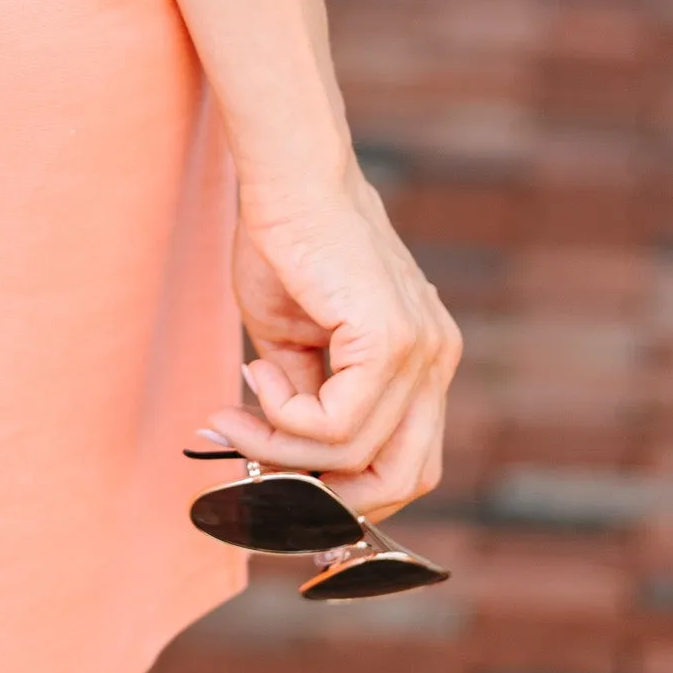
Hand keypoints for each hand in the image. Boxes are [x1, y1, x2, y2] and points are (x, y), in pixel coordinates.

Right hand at [203, 167, 459, 518]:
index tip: (279, 475)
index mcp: (423, 360)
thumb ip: (304, 396)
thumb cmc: (285, 244)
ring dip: (283, 448)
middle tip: (260, 467)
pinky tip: (256, 374)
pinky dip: (286, 418)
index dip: (348, 487)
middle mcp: (436, 360)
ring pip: (359, 454)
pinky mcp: (390, 341)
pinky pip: (339, 423)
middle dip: (328, 493)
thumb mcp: (293, 339)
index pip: (408, 460)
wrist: (288, 179)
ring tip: (236, 413)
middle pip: (404, 477)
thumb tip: (283, 452)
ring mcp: (421, 351)